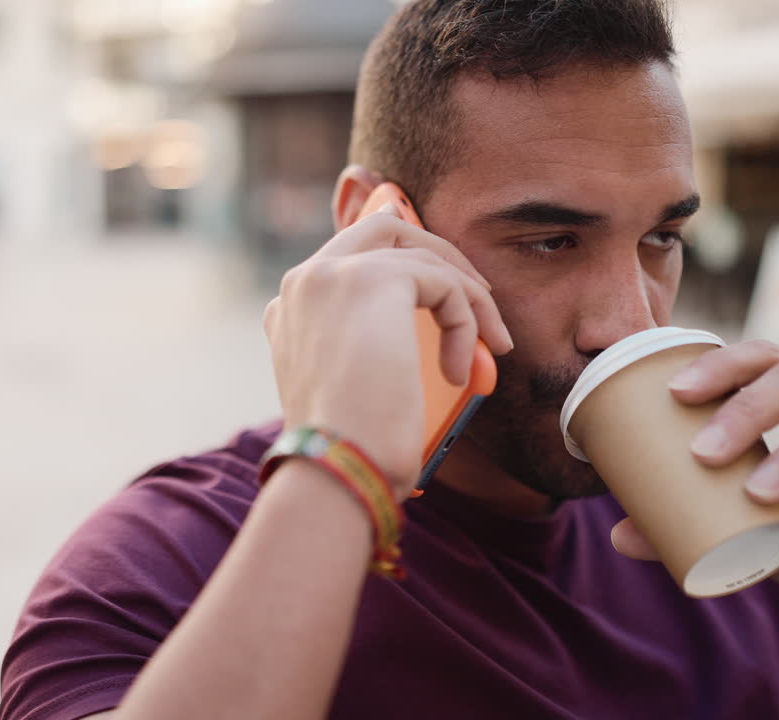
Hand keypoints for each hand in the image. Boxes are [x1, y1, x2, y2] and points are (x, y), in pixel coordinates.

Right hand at [263, 204, 512, 498]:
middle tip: (476, 295)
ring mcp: (334, 274)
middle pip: (384, 230)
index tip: (441, 292)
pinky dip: (466, 321)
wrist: (335, 466)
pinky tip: (460, 370)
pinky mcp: (373, 279)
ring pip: (422, 253)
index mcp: (289, 310)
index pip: (349, 258)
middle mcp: (305, 282)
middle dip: (440, 257)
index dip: (401, 266)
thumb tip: (440, 344)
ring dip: (468, 296)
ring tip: (490, 344)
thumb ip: (370, 351)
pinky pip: (444, 283)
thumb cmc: (350, 451)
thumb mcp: (351, 392)